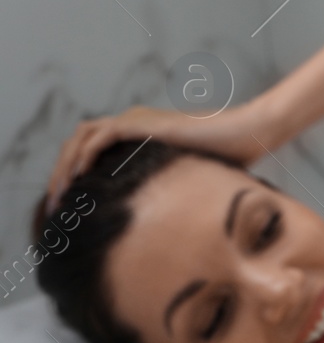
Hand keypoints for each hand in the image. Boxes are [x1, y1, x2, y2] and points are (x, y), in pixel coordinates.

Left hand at [44, 103, 277, 211]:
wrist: (247, 135)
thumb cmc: (230, 158)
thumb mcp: (191, 178)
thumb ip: (172, 188)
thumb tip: (169, 222)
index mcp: (141, 134)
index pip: (94, 150)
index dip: (77, 175)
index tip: (72, 205)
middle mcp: (133, 123)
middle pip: (80, 143)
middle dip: (62, 172)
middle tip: (56, 205)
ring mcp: (136, 121)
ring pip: (82, 138)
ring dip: (65, 165)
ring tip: (60, 194)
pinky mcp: (142, 124)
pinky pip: (98, 137)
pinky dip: (82, 156)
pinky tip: (78, 178)